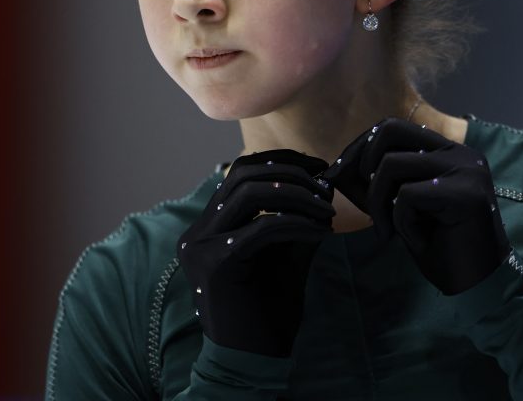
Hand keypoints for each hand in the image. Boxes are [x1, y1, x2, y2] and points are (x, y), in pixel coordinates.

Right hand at [177, 149, 333, 356]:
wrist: (254, 360)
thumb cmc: (269, 312)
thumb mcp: (286, 256)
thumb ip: (295, 220)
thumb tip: (322, 186)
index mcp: (208, 226)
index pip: (239, 173)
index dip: (280, 161)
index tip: (318, 167)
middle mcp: (197, 232)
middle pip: (242, 175)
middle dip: (290, 174)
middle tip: (325, 188)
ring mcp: (200, 247)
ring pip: (249, 194)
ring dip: (295, 195)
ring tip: (326, 210)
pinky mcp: (214, 265)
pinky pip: (261, 228)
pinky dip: (296, 224)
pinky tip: (321, 233)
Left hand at [324, 118, 509, 294]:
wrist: (474, 284)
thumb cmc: (436, 245)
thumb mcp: (396, 207)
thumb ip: (372, 183)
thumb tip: (336, 169)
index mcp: (446, 150)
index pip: (392, 127)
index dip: (361, 149)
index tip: (341, 177)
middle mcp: (460, 152)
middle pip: (389, 131)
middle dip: (365, 167)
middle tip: (370, 205)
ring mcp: (466, 170)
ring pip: (392, 165)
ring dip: (379, 204)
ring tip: (392, 231)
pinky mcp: (466, 194)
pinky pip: (407, 196)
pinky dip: (402, 223)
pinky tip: (420, 241)